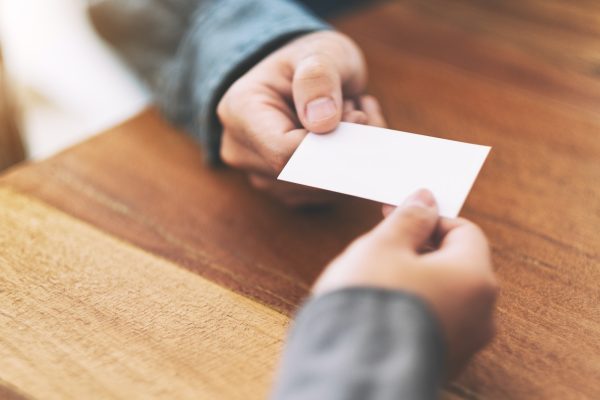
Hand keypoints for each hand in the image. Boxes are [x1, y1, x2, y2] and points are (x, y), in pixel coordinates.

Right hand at [217, 31, 385, 205]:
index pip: (285, 152)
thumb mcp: (320, 52)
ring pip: (321, 189)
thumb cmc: (309, 61)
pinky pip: (326, 194)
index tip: (358, 116)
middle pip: (303, 175)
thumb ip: (319, 78)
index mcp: (240, 111)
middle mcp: (241, 150)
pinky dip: (348, 168)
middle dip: (344, 147)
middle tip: (358, 110)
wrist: (303, 77)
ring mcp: (260, 176)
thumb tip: (323, 122)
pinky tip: (348, 137)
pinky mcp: (284, 191)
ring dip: (350, 156)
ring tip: (351, 116)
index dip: (329, 142)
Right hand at [313, 189, 497, 376]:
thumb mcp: (383, 246)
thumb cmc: (370, 303)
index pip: (465, 231)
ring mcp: (465, 343)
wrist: (352, 371)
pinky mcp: (445, 363)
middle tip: (383, 246)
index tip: (396, 216)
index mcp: (474, 278)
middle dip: (421, 249)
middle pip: (457, 264)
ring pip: (446, 295)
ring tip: (377, 280)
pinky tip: (382, 310)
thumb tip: (426, 198)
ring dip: (417, 279)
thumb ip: (409, 219)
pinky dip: (415, 309)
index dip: (429, 219)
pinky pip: (436, 323)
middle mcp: (481, 314)